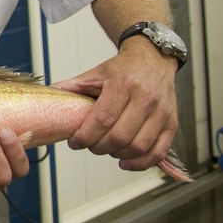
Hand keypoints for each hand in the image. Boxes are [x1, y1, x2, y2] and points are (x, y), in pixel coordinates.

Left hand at [52, 39, 177, 171]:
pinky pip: (158, 151)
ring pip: (138, 147)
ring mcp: (161, 112)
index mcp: (123, 84)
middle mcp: (145, 98)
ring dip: (116, 155)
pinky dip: (140, 163)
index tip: (74, 142)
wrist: (153, 59)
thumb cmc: (122, 69)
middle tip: (88, 146)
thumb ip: (73, 87)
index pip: (103, 119)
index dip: (85, 136)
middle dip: (98, 147)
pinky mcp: (172, 123)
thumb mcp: (96, 73)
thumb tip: (50, 95)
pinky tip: (124, 161)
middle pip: (119, 136)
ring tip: (105, 150)